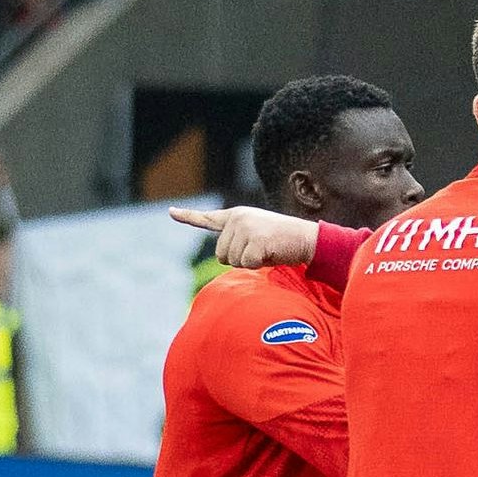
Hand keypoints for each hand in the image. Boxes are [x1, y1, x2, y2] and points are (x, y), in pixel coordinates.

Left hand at [166, 202, 317, 268]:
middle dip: (240, 259)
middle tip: (261, 249)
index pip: (207, 218)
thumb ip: (237, 242)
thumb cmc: (282, 242)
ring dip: (250, 262)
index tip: (171, 211)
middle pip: (221, 255)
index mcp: (236, 216)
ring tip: (267, 250)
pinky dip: (259, 264)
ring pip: (232, 261)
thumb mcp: (256, 236)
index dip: (187, 217)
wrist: (306, 238)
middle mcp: (237, 218)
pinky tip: (271, 253)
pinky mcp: (254, 240)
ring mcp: (245, 228)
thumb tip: (224, 257)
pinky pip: (247, 264)